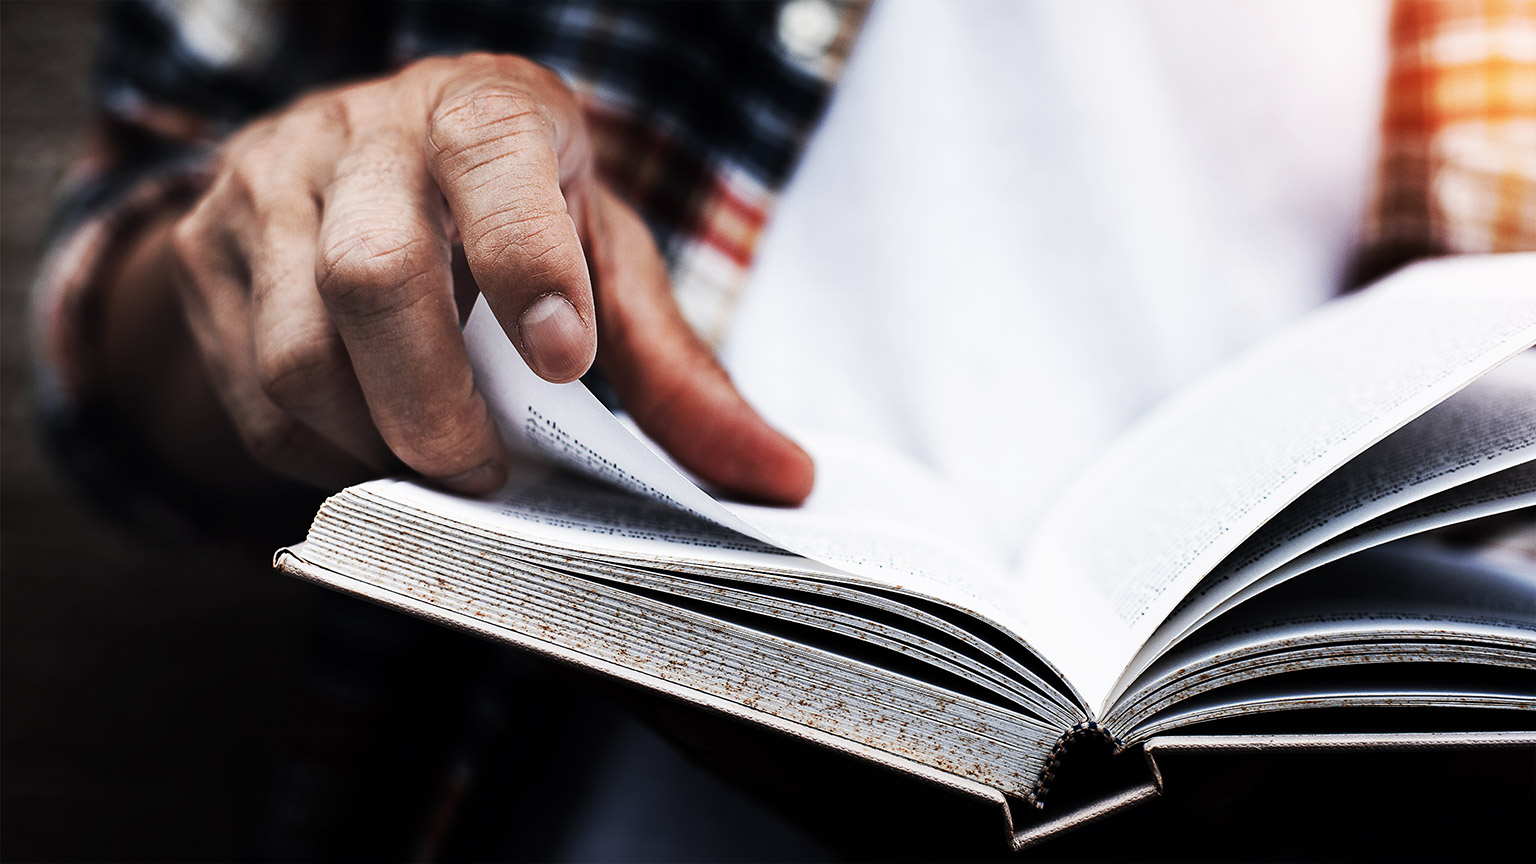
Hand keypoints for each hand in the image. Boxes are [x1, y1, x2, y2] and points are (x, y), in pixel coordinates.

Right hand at [159, 53, 810, 502]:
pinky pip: (250, 392)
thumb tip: (781, 482)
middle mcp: (364, 133)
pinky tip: (374, 444)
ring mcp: (270, 186)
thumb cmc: (515, 215)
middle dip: (437, 406)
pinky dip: (321, 452)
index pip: (494, 163)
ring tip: (438, 460)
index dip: (527, 264)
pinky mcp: (209, 248)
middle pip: (373, 273)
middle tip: (487, 469)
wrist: (363, 166)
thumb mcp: (604, 262)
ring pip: (294, 350)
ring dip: (376, 442)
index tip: (562, 360)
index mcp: (485, 114)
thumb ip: (677, 368)